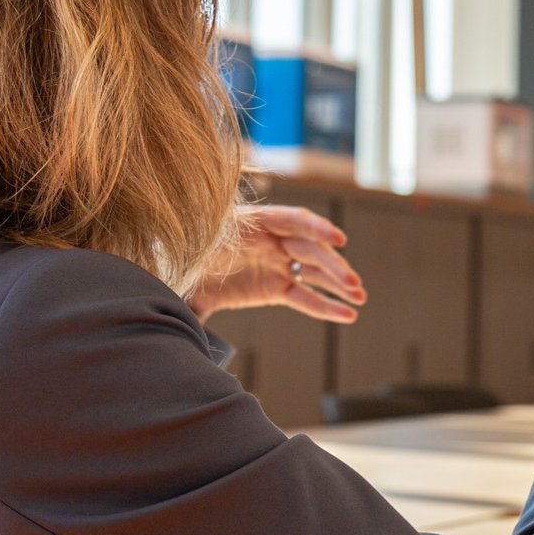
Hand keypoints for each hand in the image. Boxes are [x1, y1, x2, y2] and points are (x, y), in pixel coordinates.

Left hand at [186, 204, 366, 323]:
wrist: (173, 274)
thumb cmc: (183, 254)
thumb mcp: (192, 251)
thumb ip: (202, 256)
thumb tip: (198, 271)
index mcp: (256, 221)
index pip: (293, 220)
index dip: (317, 227)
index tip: (338, 239)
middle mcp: (272, 240)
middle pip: (310, 250)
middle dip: (333, 266)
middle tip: (353, 284)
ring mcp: (276, 264)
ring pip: (314, 273)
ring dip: (338, 284)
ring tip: (361, 297)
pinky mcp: (275, 289)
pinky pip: (304, 296)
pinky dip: (325, 306)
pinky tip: (347, 314)